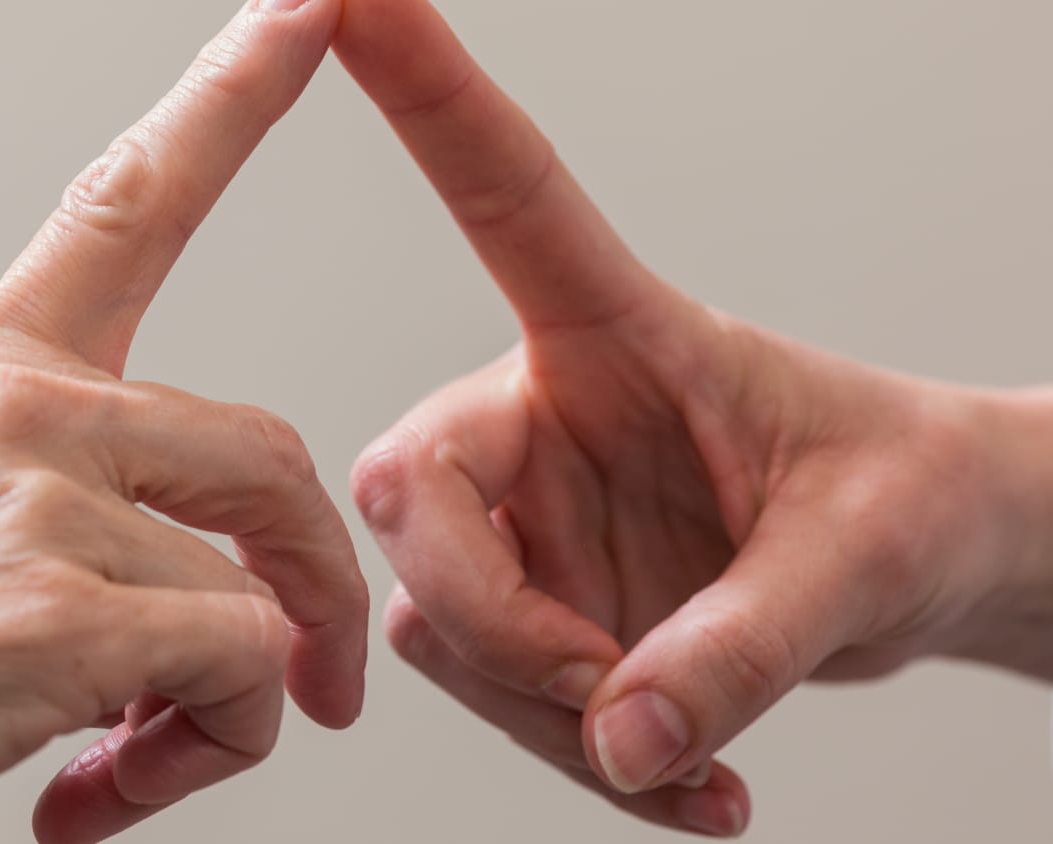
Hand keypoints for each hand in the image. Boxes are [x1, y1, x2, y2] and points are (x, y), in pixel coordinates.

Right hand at [0, 2, 365, 841]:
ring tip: (139, 752)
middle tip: (309, 667)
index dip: (232, 95)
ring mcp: (35, 498)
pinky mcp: (49, 613)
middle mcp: (17, 407)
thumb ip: (59, 500)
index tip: (307, 6)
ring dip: (233, 696)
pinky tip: (103, 784)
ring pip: (253, 588)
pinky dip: (211, 743)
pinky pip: (235, 666)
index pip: (128, 200)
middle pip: (267, 452)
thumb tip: (192, 590)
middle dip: (310, 576)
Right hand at [336, 0, 1052, 836]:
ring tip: (686, 751)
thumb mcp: (858, 559)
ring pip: (443, 619)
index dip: (419, 95)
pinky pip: (496, 692)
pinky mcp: (539, 608)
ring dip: (549, 712)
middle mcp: (541, 419)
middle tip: (612, 690)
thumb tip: (627, 736)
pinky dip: (581, 754)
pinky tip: (686, 781)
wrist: (931, 574)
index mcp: (617, 335)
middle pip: (409, 495)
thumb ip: (738, 648)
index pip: (505, 196)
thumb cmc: (911, 499)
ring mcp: (531, 523)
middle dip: (497, 619)